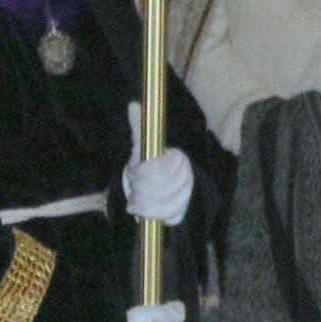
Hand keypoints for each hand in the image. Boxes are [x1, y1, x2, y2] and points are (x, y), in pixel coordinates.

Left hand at [120, 107, 192, 227]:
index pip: (155, 171)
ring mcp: (188, 194)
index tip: (134, 174)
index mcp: (177, 159)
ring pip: (161, 205)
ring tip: (137, 203)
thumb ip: (138, 127)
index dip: (140, 175)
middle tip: (134, 193)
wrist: (166, 184)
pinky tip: (148, 211)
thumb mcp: (143, 145)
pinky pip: (168, 217)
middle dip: (140, 192)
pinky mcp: (185, 210)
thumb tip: (132, 104)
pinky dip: (155, 217)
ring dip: (144, 206)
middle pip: (156, 190)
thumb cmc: (150, 162)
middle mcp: (187, 176)